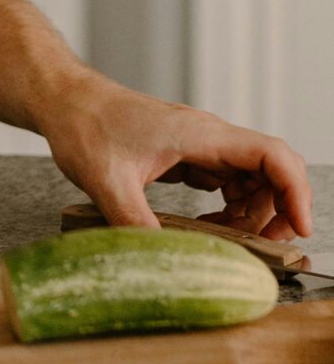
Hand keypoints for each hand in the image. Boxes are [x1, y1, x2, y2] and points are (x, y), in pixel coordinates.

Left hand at [46, 72, 312, 243]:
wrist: (63, 99)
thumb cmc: (83, 126)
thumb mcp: (106, 182)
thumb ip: (135, 225)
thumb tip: (162, 264)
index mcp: (200, 134)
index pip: (271, 154)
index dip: (295, 191)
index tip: (299, 229)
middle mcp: (208, 136)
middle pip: (271, 169)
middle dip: (278, 209)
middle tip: (262, 247)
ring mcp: (199, 144)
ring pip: (251, 178)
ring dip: (252, 212)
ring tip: (229, 241)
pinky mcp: (186, 154)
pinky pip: (226, 181)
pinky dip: (229, 207)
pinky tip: (208, 227)